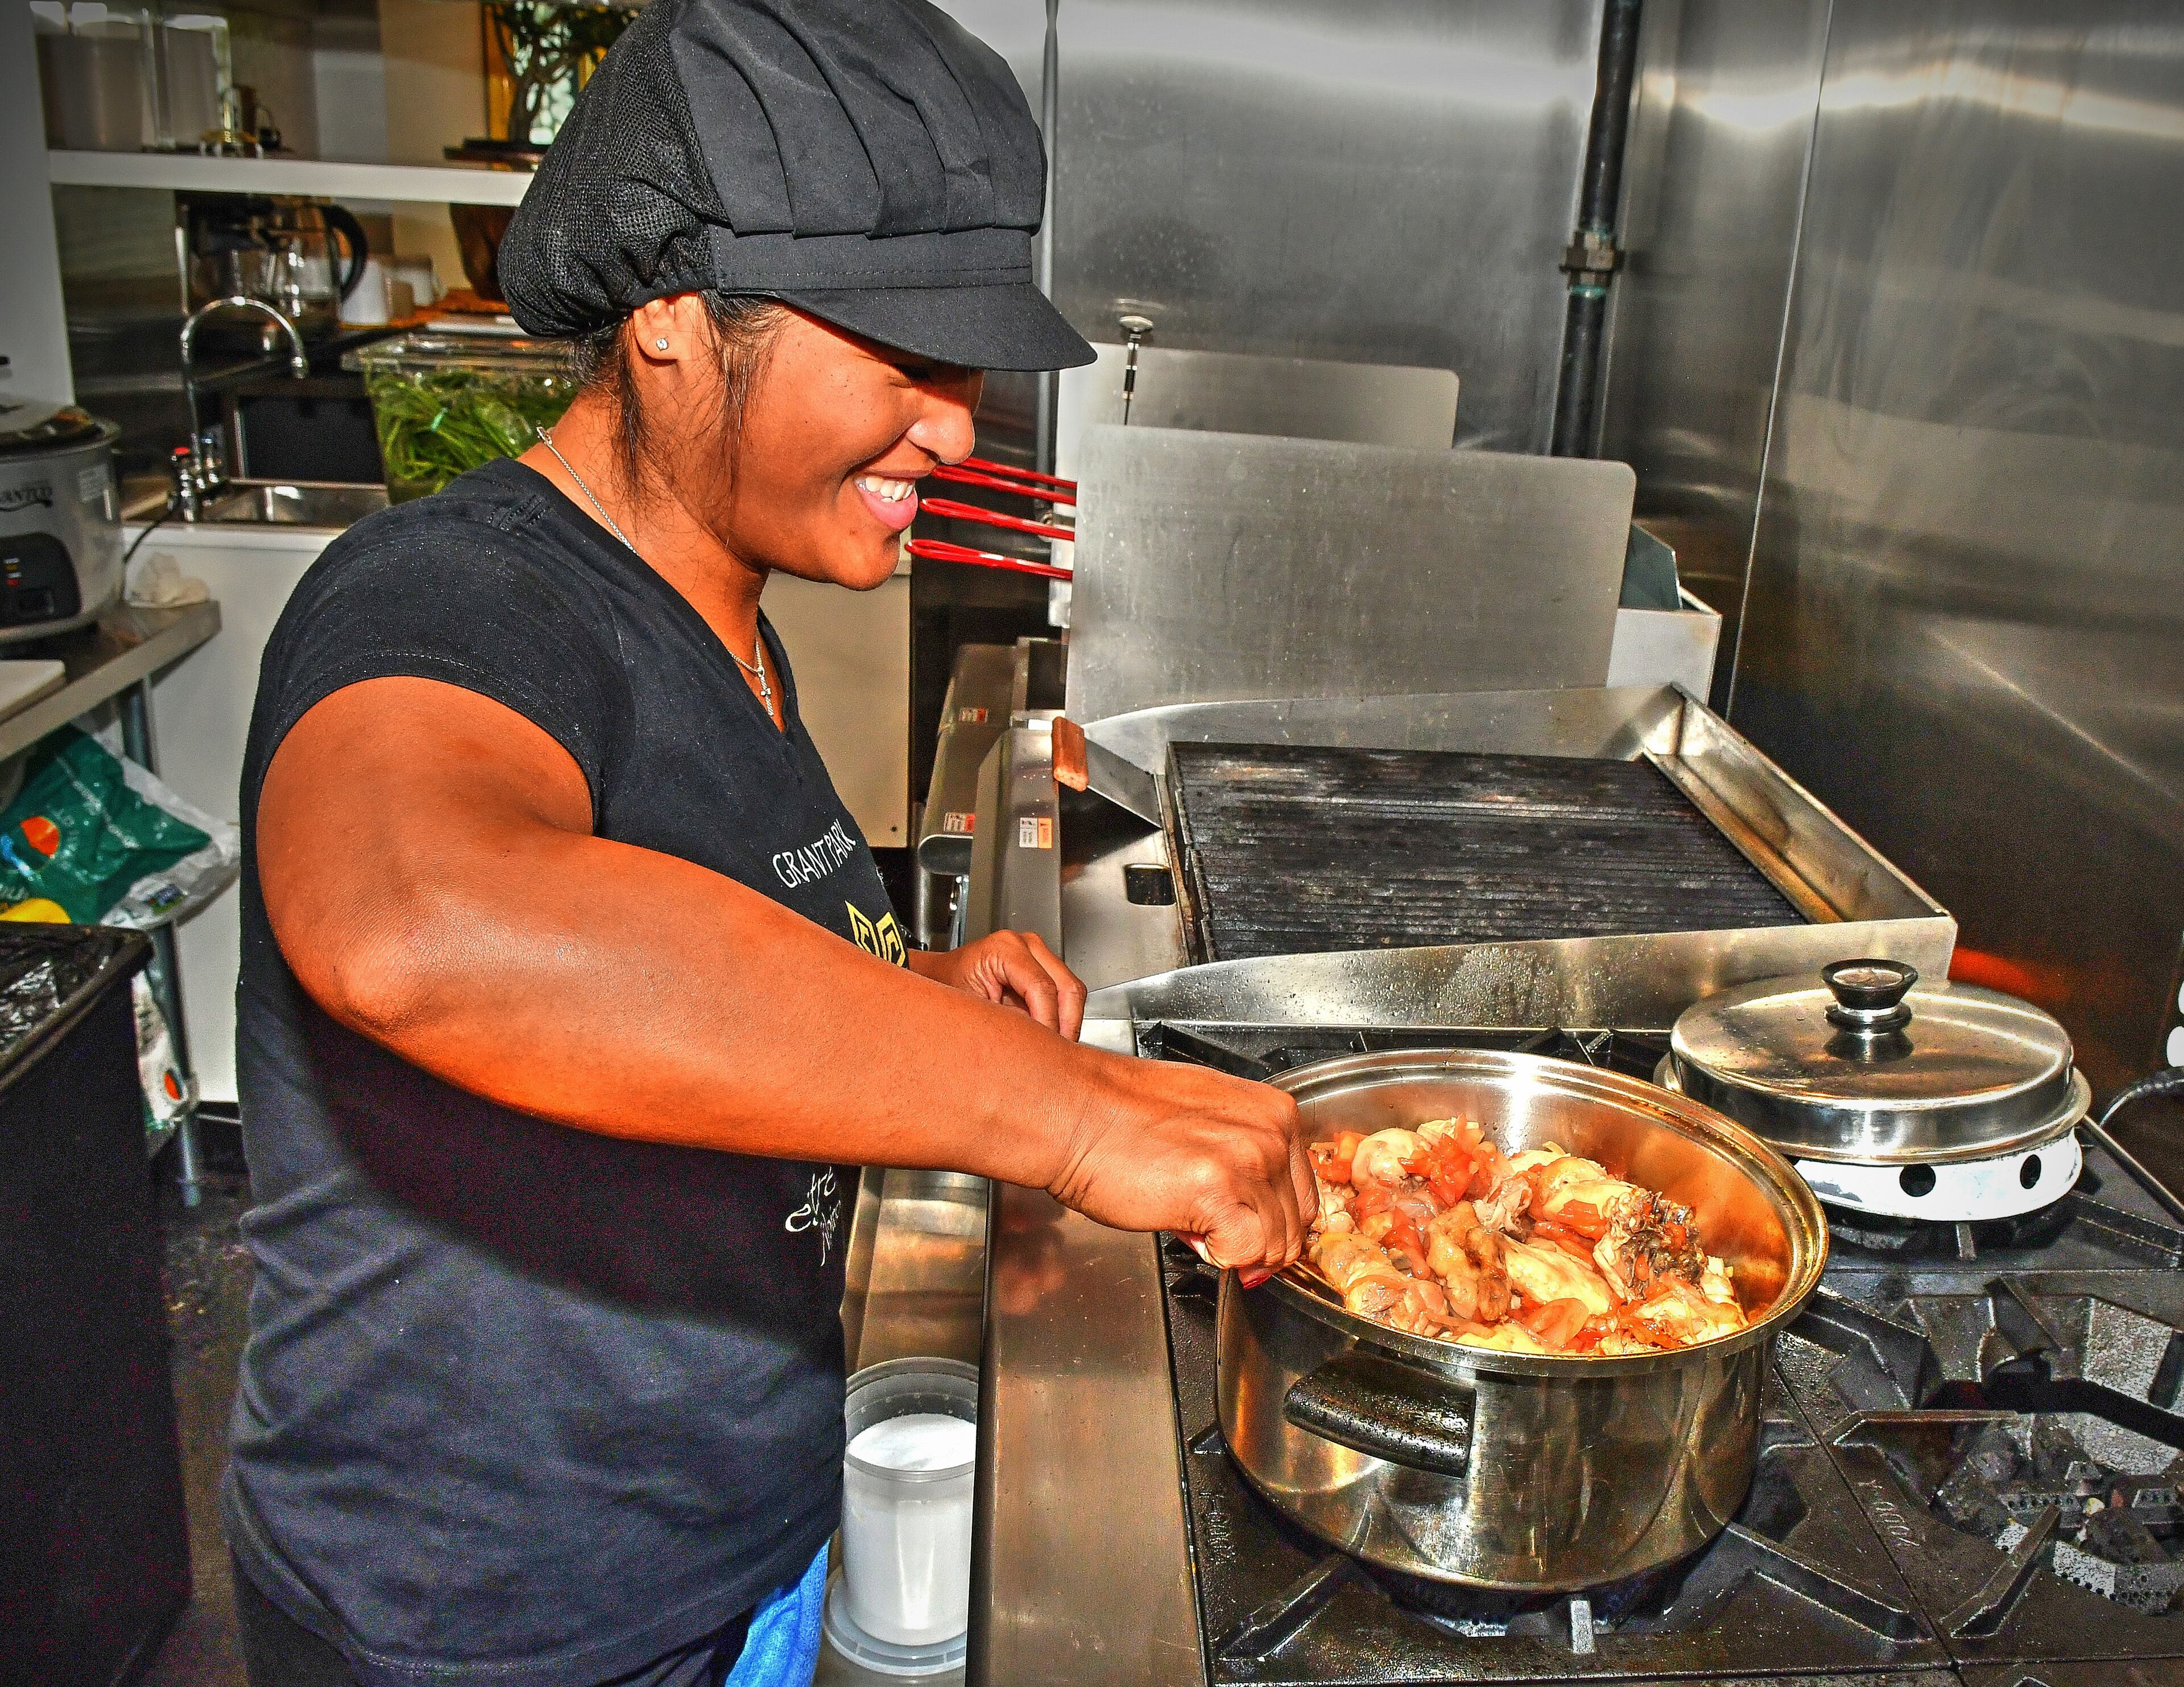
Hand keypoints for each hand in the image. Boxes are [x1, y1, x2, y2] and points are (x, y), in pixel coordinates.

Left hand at [912, 930, 1085, 1039]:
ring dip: (1067, 1022)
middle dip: (1066, 1025)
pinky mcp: (1044, 965)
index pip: (1043, 988)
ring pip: (1072, 991)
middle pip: (1068, 988)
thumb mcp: (972, 1010)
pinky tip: (1048, 1034)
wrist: (941, 977)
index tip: (1045, 1050)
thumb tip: (1039, 1042)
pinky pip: (1065, 993)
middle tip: (1056, 1054)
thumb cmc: (948, 988)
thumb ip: (1007, 1022)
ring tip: (1051, 1046)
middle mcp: (1026, 944)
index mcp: (1005, 949)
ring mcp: (1038, 952)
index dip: (1048, 1023)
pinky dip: (1062, 1016)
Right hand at [1045, 1054, 1314, 1272]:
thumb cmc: (1120, 1115)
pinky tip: (1185, 1226)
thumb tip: (1257, 1225)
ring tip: (1189, 1216)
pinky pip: (1244, 1254)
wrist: (1072, 1112)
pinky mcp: (1220, 1191)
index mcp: (1274, 1112)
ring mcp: (1249, 1161)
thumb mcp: (1204, 1121)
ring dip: (1233, 1248)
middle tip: (1209, 1227)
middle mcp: (1271, 1133)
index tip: (1243, 1226)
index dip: (1271, 1221)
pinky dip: (1217, 1256)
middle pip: (1296, 1225)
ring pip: (1274, 1245)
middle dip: (1255, 1241)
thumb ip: (1242, 1163)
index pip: (1304, 1192)